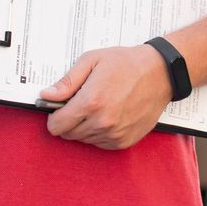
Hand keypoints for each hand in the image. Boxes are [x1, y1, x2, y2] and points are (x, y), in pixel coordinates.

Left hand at [41, 44, 172, 149]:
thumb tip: (46, 95)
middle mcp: (102, 122)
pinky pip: (100, 144)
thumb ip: (67, 82)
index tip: (58, 108)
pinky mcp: (125, 141)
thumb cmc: (125, 63)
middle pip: (68, 135)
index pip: (56, 125)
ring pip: (84, 140)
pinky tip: (108, 115)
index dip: (53, 116)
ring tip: (98, 106)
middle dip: (68, 121)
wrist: (160, 73)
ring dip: (84, 127)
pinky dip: (99, 133)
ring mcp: (114, 134)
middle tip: (80, 104)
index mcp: (90, 102)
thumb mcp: (91, 61)